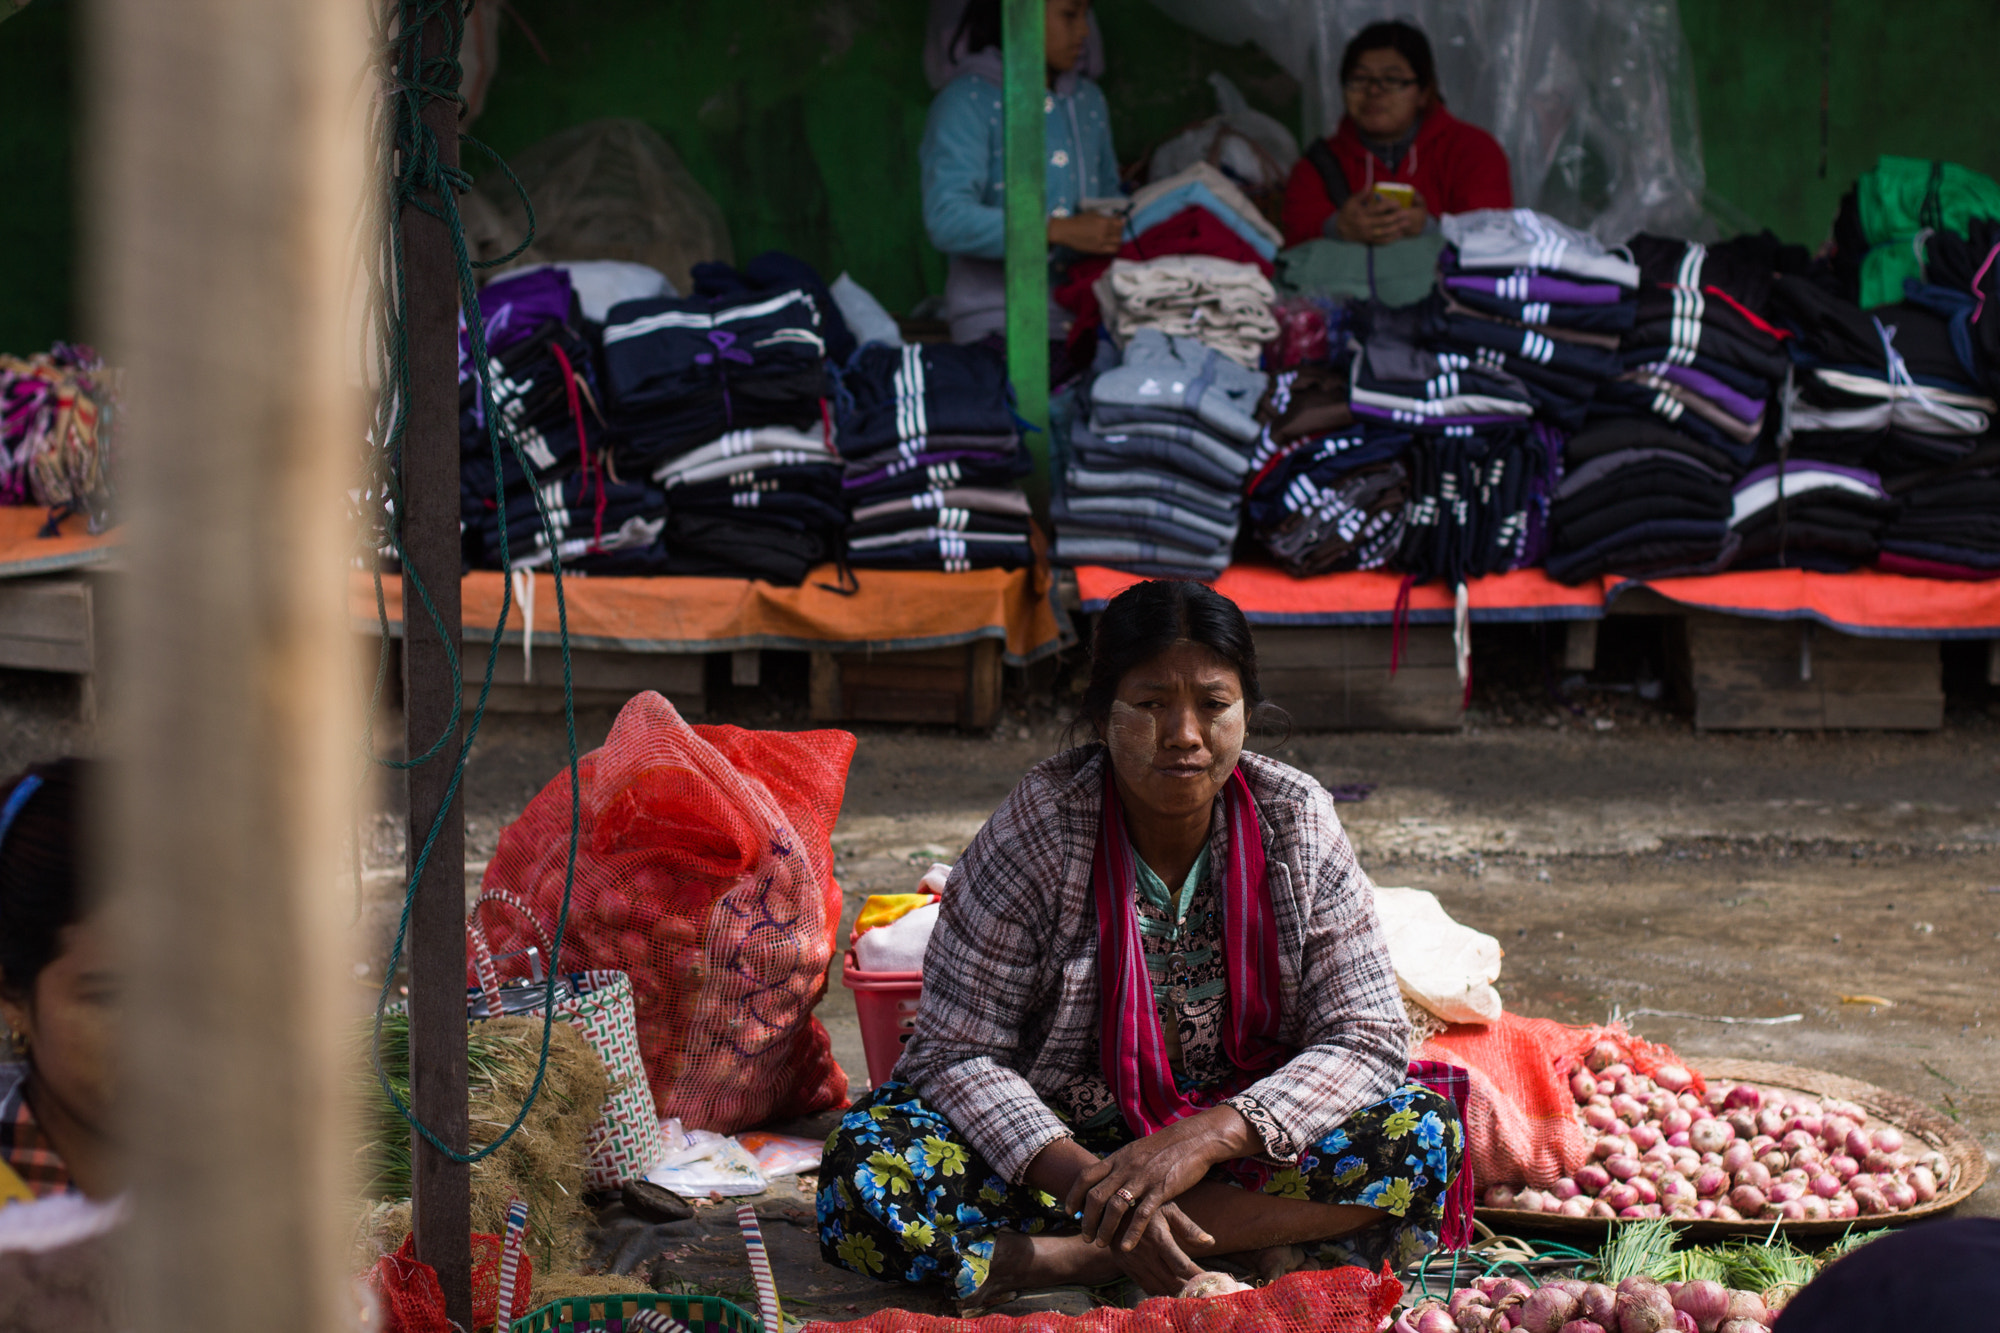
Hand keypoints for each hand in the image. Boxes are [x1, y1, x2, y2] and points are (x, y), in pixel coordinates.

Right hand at [1049, 211, 1125, 254]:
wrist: (1067, 231)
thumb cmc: (1078, 221)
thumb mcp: (1093, 214)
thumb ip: (1105, 217)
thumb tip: (1117, 218)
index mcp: (1103, 221)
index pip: (1120, 224)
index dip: (1121, 224)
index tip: (1119, 224)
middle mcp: (1104, 231)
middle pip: (1120, 234)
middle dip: (1119, 233)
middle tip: (1115, 232)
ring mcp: (1101, 242)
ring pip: (1118, 243)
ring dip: (1118, 241)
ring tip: (1114, 240)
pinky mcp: (1098, 250)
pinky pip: (1112, 250)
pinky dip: (1114, 248)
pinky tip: (1111, 246)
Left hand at [1064, 1107, 1252, 1251]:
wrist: (1194, 1138)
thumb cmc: (1165, 1146)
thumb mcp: (1136, 1150)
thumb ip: (1121, 1164)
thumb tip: (1106, 1176)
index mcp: (1118, 1158)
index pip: (1086, 1176)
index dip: (1073, 1195)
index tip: (1068, 1212)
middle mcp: (1126, 1168)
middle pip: (1096, 1196)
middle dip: (1087, 1220)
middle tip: (1085, 1236)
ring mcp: (1143, 1178)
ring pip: (1115, 1207)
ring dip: (1105, 1228)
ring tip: (1101, 1244)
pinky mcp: (1161, 1189)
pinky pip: (1142, 1214)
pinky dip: (1132, 1233)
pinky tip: (1125, 1247)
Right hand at [1103, 1201, 1212, 1295]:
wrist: (1111, 1204)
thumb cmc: (1146, 1204)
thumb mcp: (1168, 1209)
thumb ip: (1189, 1228)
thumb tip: (1211, 1242)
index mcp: (1158, 1238)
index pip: (1182, 1265)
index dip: (1198, 1275)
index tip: (1212, 1281)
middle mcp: (1145, 1253)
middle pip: (1172, 1281)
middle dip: (1190, 1289)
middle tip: (1205, 1292)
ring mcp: (1133, 1262)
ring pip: (1159, 1287)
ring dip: (1175, 1293)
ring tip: (1192, 1295)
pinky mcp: (1125, 1266)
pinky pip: (1145, 1286)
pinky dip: (1160, 1291)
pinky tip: (1172, 1291)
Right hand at [1332, 190, 1426, 244]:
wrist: (1340, 229)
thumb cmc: (1347, 213)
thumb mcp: (1351, 201)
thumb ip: (1361, 194)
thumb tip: (1370, 186)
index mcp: (1361, 213)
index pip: (1378, 209)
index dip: (1389, 205)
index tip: (1398, 203)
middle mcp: (1365, 224)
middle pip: (1384, 221)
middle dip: (1397, 217)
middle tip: (1407, 214)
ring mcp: (1367, 234)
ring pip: (1384, 232)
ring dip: (1397, 228)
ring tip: (1407, 224)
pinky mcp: (1369, 240)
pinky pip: (1381, 241)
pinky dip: (1391, 238)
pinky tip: (1399, 234)